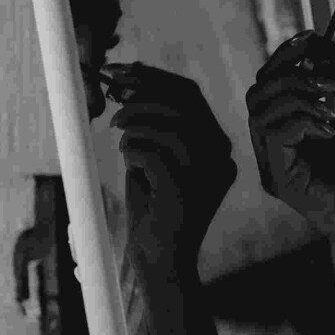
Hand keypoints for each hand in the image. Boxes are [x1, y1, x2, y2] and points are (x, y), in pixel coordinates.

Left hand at [108, 69, 235, 277]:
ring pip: (168, 124)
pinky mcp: (184, 191)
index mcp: (218, 148)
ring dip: (134, 125)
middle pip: (180, 103)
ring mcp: (205, 175)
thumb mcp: (156, 158)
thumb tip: (133, 77)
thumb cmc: (154, 211)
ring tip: (120, 138)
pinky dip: (132, 151)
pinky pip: (151, 152)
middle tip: (114, 109)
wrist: (161, 262)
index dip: (152, 77)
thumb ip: (153, 123)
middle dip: (139, 95)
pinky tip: (131, 166)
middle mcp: (220, 159)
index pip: (190, 95)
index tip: (120, 72)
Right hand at [245, 32, 334, 246]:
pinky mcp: (278, 179)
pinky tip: (332, 131)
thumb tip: (320, 47)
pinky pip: (273, 134)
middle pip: (258, 90)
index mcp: (288, 125)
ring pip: (261, 109)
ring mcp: (272, 162)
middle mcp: (273, 143)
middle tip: (334, 85)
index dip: (286, 55)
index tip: (312, 38)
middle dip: (294, 75)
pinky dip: (303, 121)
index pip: (269, 80)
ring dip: (301, 97)